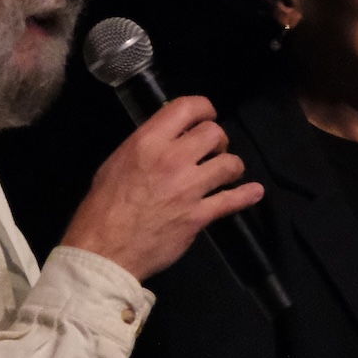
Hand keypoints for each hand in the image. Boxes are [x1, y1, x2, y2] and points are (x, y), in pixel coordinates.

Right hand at [58, 94, 264, 282]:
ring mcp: (189, 188)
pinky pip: (233, 200)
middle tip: (212, 151)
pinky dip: (247, 195)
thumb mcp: (118, 163)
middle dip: (218, 140)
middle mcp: (172, 159)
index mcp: (148, 142)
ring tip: (225, 173)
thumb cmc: (103, 206)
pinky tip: (254, 192)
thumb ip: (147, 146)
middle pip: (214, 133)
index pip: (187, 107)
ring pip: (230, 163)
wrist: (104, 250)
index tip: (208, 115)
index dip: (204, 107)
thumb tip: (170, 137)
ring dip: (231, 166)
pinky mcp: (200, 215)